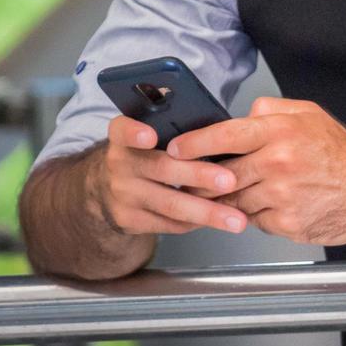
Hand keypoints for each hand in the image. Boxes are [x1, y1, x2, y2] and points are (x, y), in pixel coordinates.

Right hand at [97, 114, 248, 235]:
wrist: (109, 188)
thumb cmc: (144, 153)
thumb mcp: (146, 132)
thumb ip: (171, 125)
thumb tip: (218, 121)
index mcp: (122, 136)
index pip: (122, 129)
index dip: (134, 132)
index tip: (150, 135)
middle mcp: (119, 164)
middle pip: (161, 168)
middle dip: (198, 175)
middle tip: (229, 180)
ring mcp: (123, 195)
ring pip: (170, 204)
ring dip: (207, 212)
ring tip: (235, 219)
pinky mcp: (129, 220)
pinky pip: (169, 224)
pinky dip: (197, 223)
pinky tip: (219, 221)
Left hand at [167, 98, 345, 244]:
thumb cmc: (340, 150)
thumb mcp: (307, 114)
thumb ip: (268, 110)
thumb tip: (238, 116)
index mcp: (279, 131)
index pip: (225, 135)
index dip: (194, 143)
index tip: (174, 149)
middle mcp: (278, 162)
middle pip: (221, 176)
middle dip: (200, 181)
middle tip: (186, 181)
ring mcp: (282, 195)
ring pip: (233, 201)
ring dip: (225, 200)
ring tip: (225, 194)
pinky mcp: (287, 222)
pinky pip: (255, 220)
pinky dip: (253, 215)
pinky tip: (265, 205)